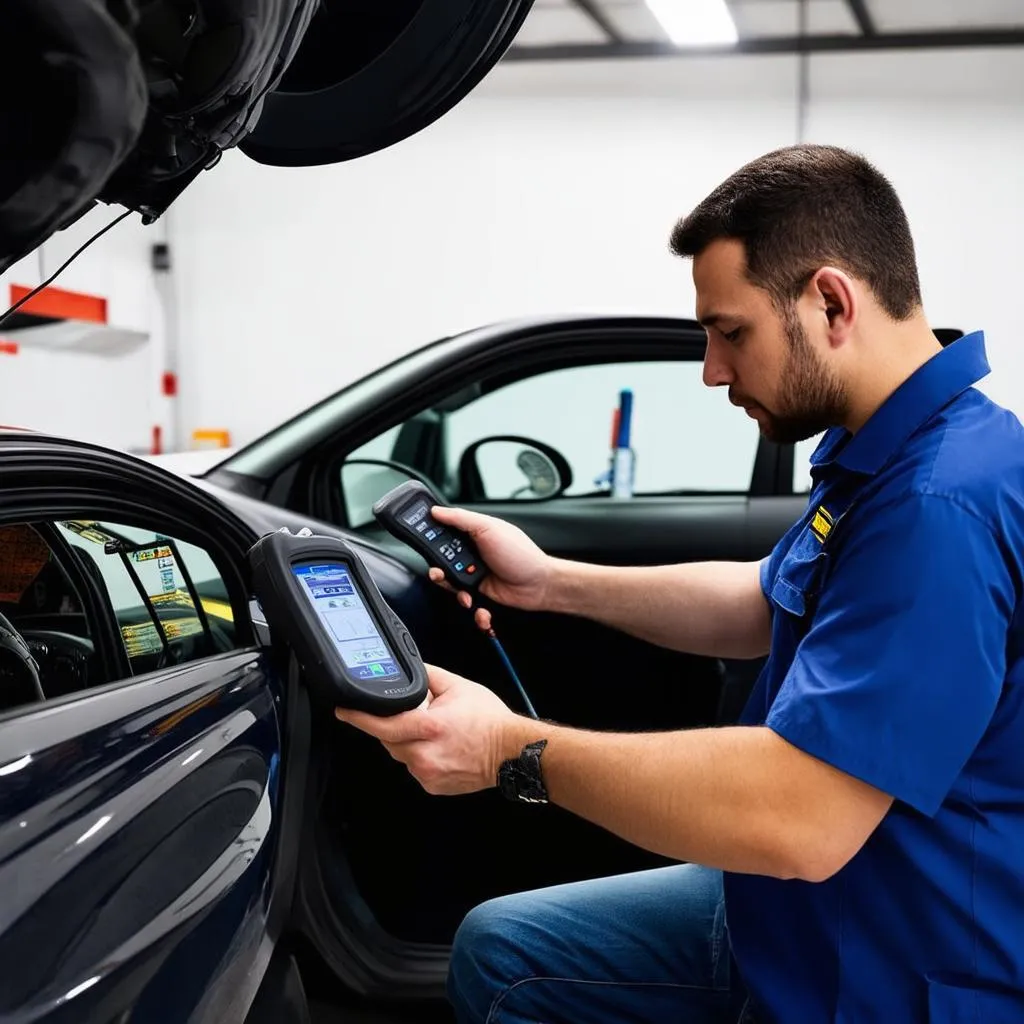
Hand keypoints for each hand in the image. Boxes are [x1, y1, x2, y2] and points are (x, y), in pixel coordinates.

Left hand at [334, 665, 521, 794]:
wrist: (511, 752)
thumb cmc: (488, 720)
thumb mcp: (458, 686)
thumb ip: (427, 676)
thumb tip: (408, 669)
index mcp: (428, 727)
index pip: (382, 724)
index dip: (359, 717)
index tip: (342, 710)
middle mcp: (424, 754)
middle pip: (388, 739)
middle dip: (394, 725)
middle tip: (418, 716)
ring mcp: (427, 773)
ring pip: (400, 754)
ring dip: (408, 741)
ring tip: (436, 732)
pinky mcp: (431, 786)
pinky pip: (413, 767)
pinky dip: (420, 756)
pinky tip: (440, 748)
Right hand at [427, 506, 554, 625]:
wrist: (538, 585)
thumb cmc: (519, 554)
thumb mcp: (488, 528)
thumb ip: (460, 518)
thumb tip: (436, 511)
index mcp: (472, 532)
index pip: (443, 530)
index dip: (430, 535)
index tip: (419, 538)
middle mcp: (471, 551)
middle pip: (441, 558)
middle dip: (437, 566)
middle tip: (439, 570)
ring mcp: (473, 571)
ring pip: (448, 580)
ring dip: (452, 588)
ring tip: (462, 591)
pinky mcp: (477, 591)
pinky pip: (461, 597)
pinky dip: (466, 602)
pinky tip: (474, 601)